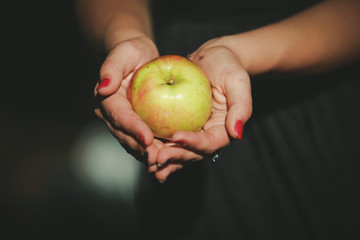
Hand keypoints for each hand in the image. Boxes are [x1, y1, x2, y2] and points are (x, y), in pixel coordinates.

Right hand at [94, 36, 159, 164]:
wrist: (138, 58)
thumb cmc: (130, 52)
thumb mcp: (123, 53)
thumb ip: (111, 68)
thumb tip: (103, 87)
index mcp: (106, 100)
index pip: (119, 117)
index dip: (133, 129)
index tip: (147, 138)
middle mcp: (112, 115)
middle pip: (126, 135)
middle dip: (141, 149)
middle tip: (158, 158)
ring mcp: (124, 122)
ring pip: (135, 142)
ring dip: (148, 154)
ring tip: (164, 162)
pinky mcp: (137, 125)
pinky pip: (145, 139)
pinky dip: (155, 148)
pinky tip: (169, 156)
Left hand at [153, 37, 252, 181]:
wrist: (212, 57)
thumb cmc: (228, 65)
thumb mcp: (237, 81)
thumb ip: (242, 107)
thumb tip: (236, 133)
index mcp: (223, 129)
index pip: (209, 143)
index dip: (193, 143)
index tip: (176, 136)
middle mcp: (208, 134)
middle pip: (193, 153)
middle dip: (176, 156)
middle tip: (158, 157)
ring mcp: (194, 131)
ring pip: (181, 151)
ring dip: (167, 160)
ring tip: (150, 164)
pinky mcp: (180, 125)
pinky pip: (170, 139)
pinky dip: (159, 147)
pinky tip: (146, 151)